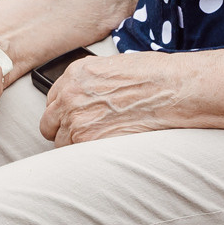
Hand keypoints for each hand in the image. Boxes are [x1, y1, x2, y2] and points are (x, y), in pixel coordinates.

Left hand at [38, 51, 183, 144]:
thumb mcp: (113, 67)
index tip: (74, 117)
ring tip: (100, 142)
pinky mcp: (89, 142)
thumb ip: (90, 83)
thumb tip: (86, 98)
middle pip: (49, 124)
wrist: (173, 89)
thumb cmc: (154, 76)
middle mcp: (70, 96)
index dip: (64, 110)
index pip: (53, 99)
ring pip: (61, 143)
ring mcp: (77, 120)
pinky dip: (87, 157)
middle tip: (85, 133)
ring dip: (76, 145)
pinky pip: (75, 157)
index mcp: (75, 74)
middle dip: (64, 129)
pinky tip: (104, 150)